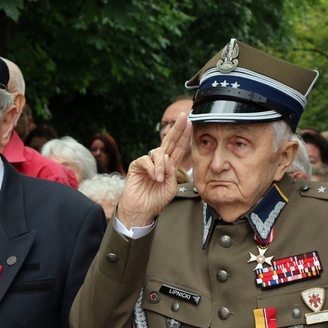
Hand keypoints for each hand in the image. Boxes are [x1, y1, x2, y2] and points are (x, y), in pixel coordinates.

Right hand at [116, 112, 191, 227]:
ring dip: (162, 166)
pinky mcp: (137, 165)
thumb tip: (167, 159)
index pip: (179, 147)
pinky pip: (146, 160)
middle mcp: (159, 162)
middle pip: (169, 141)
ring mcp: (148, 162)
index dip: (185, 136)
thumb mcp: (171, 187)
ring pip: (159, 153)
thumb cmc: (156, 200)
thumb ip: (172, 173)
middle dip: (177, 129)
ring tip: (160, 179)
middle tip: (184, 117)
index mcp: (169, 166)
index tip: (191, 123)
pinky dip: (152, 168)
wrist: (141, 210)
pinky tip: (154, 177)